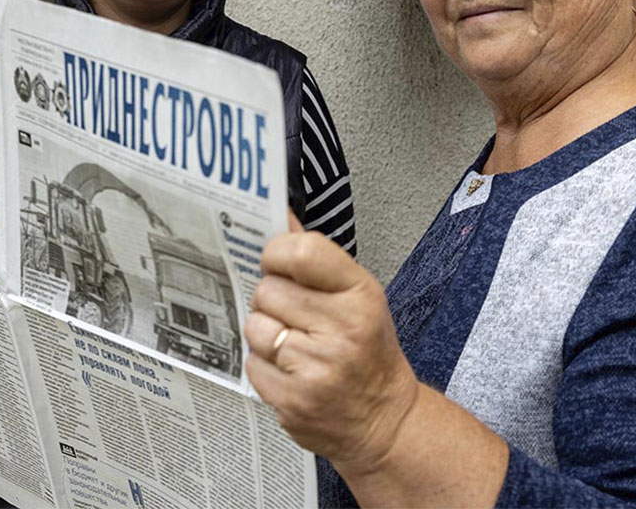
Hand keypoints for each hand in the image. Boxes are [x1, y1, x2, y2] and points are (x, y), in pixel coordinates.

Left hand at [245, 221, 418, 476]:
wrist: (384, 418)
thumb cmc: (368, 351)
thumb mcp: (357, 295)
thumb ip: (316, 258)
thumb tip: (281, 217)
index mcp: (360, 294)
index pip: (302, 251)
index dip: (277, 253)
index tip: (276, 262)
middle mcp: (342, 329)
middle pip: (268, 289)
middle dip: (271, 299)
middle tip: (293, 314)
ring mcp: (317, 367)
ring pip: (255, 326)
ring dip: (264, 333)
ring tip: (291, 343)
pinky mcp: (293, 400)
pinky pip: (252, 364)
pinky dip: (263, 366)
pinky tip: (290, 369)